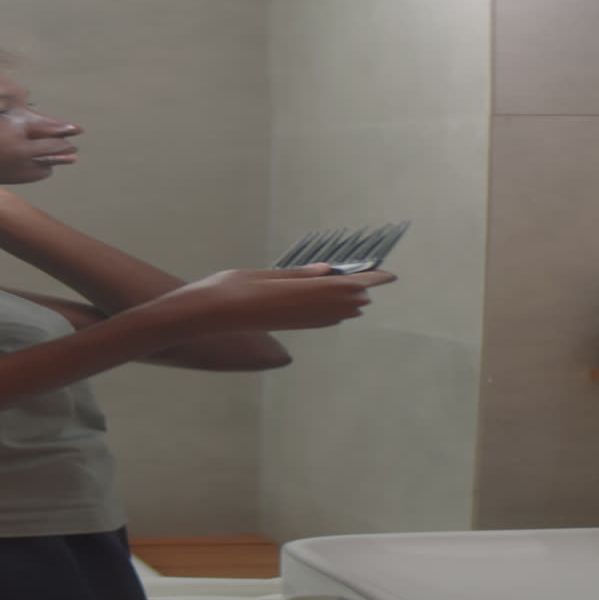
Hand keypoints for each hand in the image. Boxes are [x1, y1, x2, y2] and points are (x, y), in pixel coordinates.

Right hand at [159, 264, 396, 331]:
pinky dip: (334, 308)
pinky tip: (332, 304)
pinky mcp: (291, 327)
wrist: (208, 316)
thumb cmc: (230, 289)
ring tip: (357, 285)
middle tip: (373, 273)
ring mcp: (300, 322)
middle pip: (348, 299)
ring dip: (349, 299)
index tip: (390, 274)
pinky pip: (323, 319)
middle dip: (362, 286)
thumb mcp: (265, 275)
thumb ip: (298, 275)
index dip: (371, 278)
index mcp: (303, 291)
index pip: (348, 283)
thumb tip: (329, 271)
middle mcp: (306, 310)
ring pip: (338, 311)